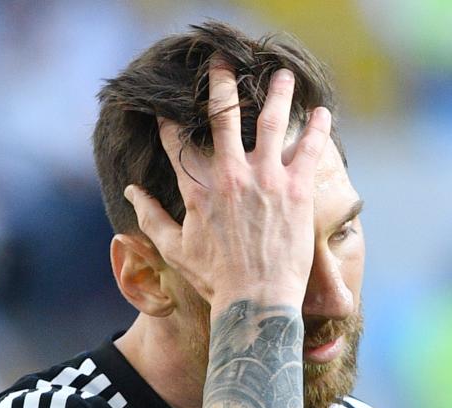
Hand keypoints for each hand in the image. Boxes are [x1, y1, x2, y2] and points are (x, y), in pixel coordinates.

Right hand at [124, 64, 331, 313]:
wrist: (255, 299)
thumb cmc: (214, 278)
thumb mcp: (174, 248)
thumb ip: (150, 217)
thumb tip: (129, 193)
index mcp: (198, 189)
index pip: (178, 144)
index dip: (171, 122)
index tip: (167, 107)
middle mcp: (231, 176)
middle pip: (222, 116)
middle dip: (220, 85)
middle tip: (222, 64)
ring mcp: (266, 179)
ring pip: (271, 121)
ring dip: (276, 94)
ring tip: (281, 75)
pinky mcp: (297, 189)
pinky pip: (309, 148)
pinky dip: (316, 128)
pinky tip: (322, 113)